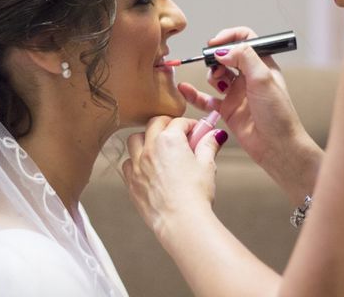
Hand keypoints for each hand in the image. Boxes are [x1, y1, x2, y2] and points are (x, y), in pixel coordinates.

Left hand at [122, 116, 226, 243]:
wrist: (181, 222)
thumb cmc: (195, 195)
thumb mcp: (207, 165)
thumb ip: (209, 145)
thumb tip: (215, 135)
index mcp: (169, 140)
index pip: (178, 122)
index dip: (190, 125)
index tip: (196, 131)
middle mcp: (149, 149)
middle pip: (154, 124)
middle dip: (166, 124)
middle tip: (177, 134)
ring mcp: (137, 165)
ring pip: (135, 140)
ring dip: (146, 139)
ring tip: (158, 148)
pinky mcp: (131, 182)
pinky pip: (128, 164)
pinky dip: (136, 161)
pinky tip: (147, 168)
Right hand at [178, 27, 322, 204]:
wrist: (277, 146)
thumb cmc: (278, 114)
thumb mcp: (263, 79)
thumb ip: (243, 57)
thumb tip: (221, 51)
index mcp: (262, 65)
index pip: (245, 40)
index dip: (229, 37)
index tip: (215, 43)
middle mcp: (248, 77)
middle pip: (227, 56)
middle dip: (216, 57)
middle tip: (213, 64)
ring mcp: (237, 93)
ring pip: (216, 75)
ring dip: (210, 74)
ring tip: (216, 82)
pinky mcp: (227, 109)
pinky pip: (206, 99)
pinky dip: (195, 94)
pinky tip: (185, 89)